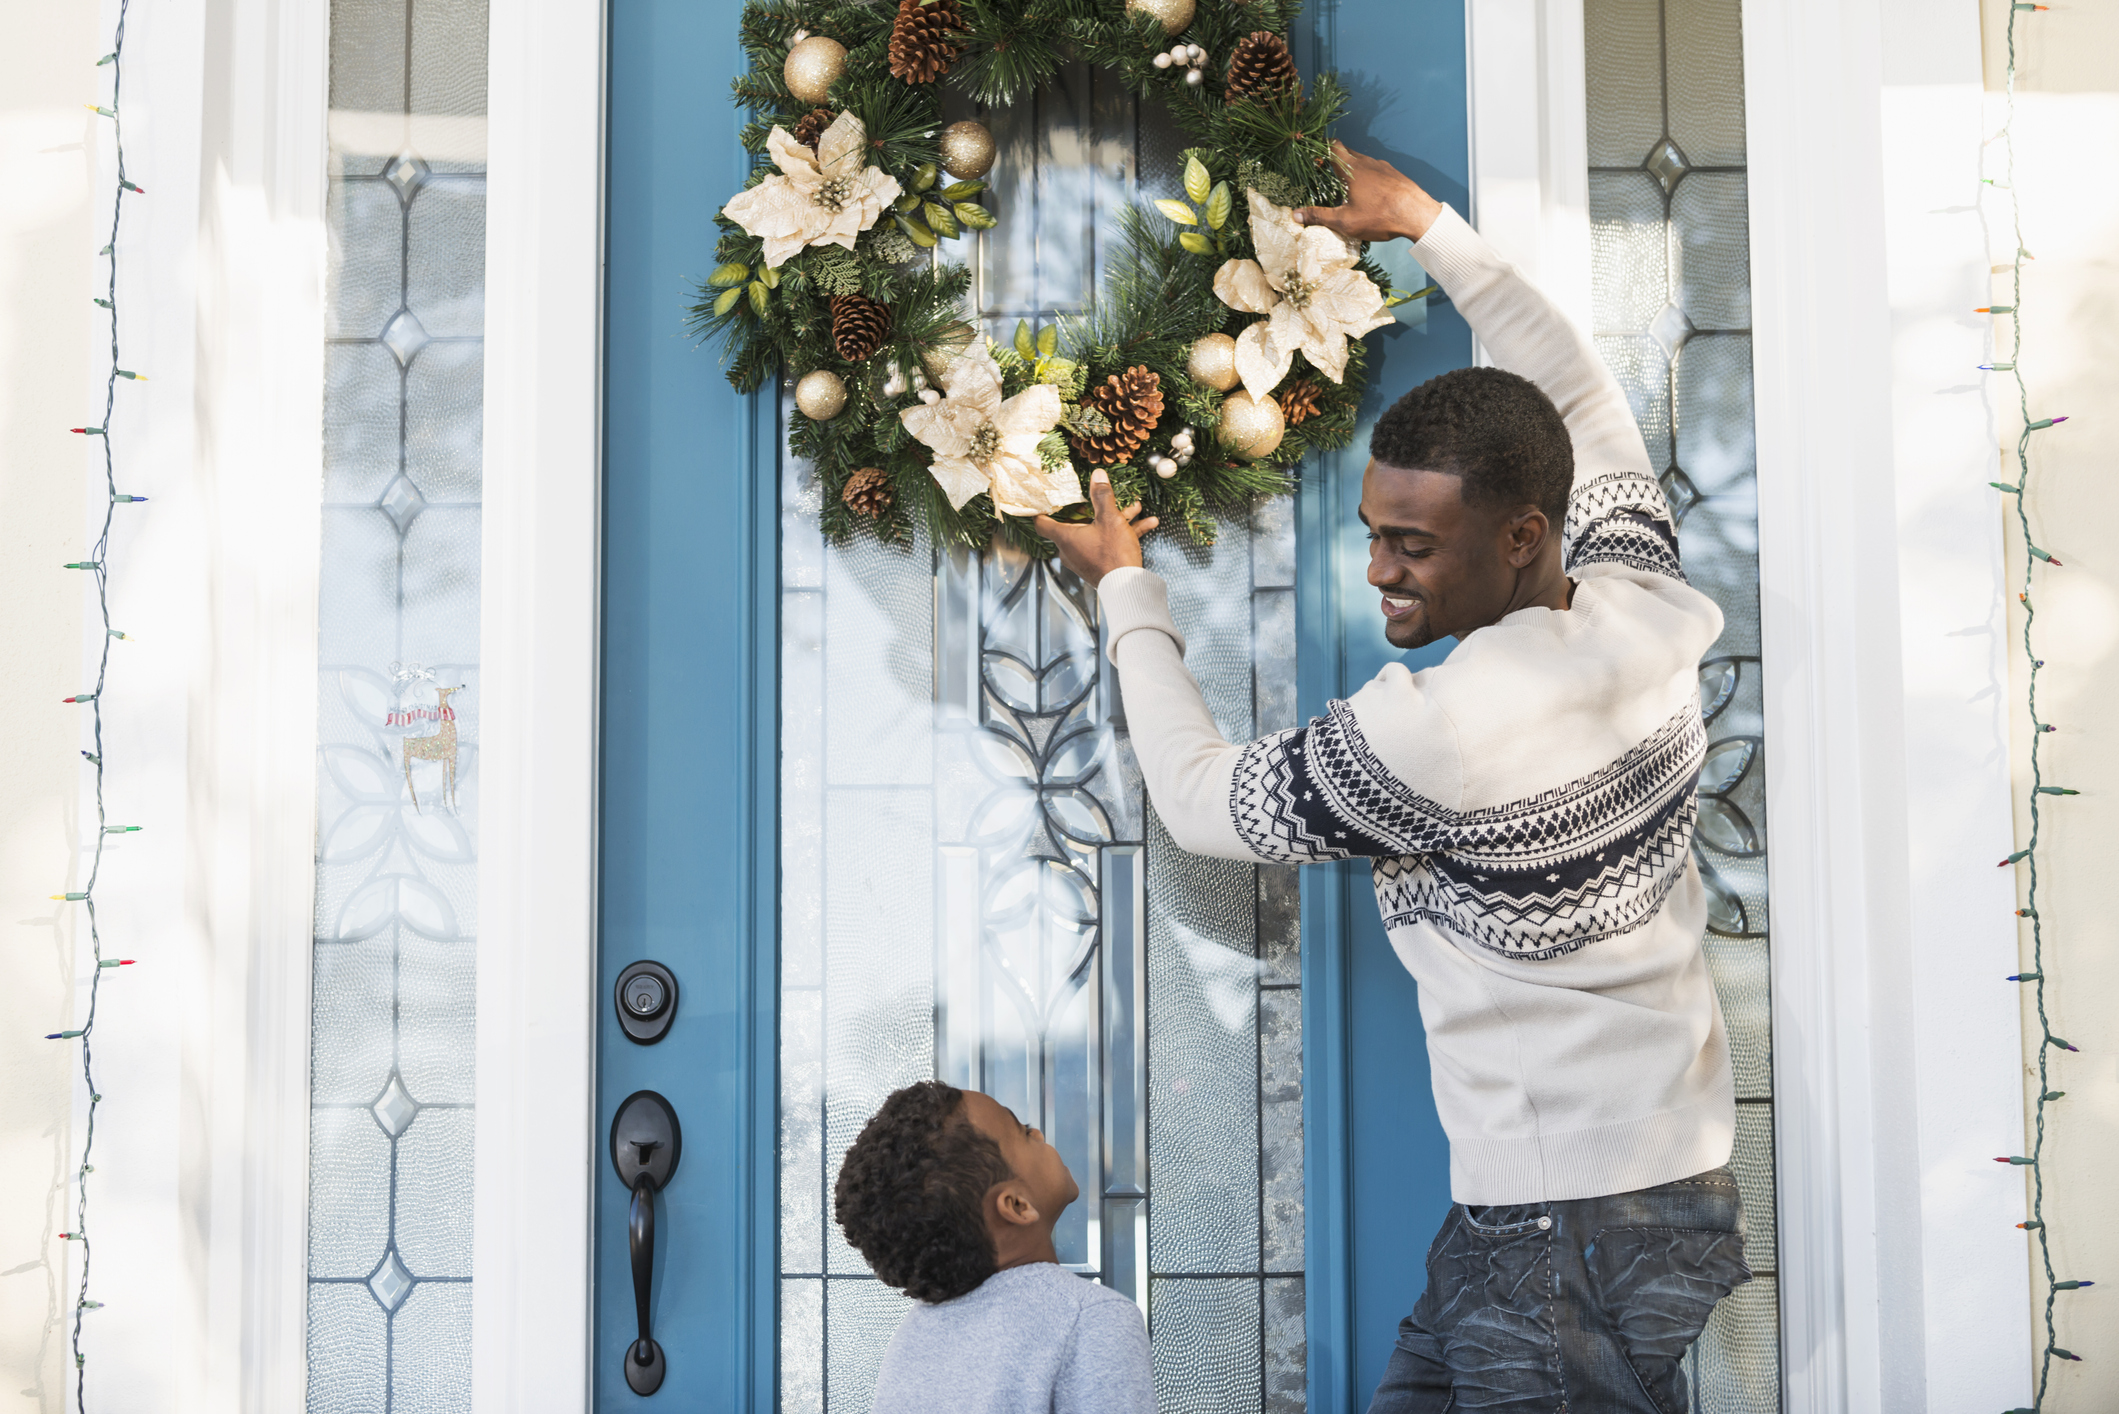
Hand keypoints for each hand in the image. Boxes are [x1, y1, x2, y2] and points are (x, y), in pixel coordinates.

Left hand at [1034, 470, 1158, 587]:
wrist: (1128, 587)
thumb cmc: (1113, 554)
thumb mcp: (1110, 519)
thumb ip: (1102, 496)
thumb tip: (1097, 476)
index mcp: (1065, 537)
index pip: (1042, 523)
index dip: (1041, 510)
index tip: (1044, 499)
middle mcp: (1070, 549)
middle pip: (1075, 524)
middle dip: (1093, 508)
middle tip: (1100, 497)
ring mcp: (1084, 558)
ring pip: (1098, 532)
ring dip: (1116, 519)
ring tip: (1134, 507)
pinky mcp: (1099, 565)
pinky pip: (1108, 544)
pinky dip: (1124, 534)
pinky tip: (1148, 524)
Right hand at [1296, 141, 1443, 243]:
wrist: (1417, 214)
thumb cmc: (1380, 216)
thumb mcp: (1345, 221)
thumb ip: (1319, 216)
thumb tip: (1295, 215)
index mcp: (1351, 169)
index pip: (1333, 147)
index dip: (1321, 148)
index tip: (1314, 157)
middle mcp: (1367, 162)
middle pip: (1347, 152)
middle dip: (1335, 160)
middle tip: (1326, 175)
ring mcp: (1383, 166)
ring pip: (1362, 161)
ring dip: (1353, 169)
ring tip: (1347, 187)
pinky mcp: (1395, 174)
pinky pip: (1376, 170)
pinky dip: (1368, 176)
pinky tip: (1370, 193)